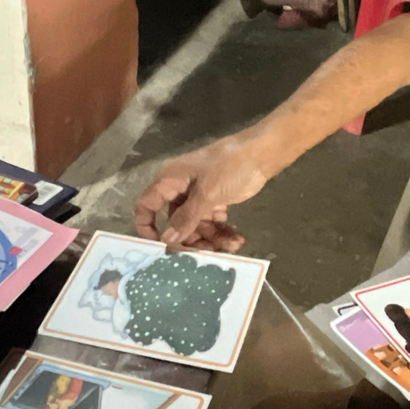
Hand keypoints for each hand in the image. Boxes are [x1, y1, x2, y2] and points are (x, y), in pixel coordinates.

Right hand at [133, 136, 268, 249]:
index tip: (159, 247)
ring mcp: (199, 194)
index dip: (147, 226)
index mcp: (170, 180)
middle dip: (190, 238)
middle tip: (205, 254)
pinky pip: (212, 220)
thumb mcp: (207, 195)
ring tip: (232, 246)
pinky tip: (237, 240)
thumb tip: (167, 241)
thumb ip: (186, 219)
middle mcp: (181, 188)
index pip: (147, 204)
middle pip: (176, 221)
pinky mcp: (216, 199)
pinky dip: (222, 231)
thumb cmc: (229, 167)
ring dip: (212, 237)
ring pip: (197, 224)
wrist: (262, 154)